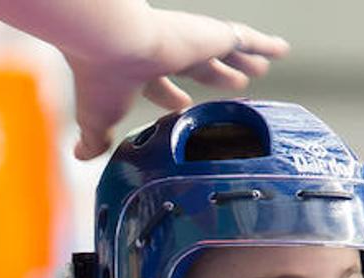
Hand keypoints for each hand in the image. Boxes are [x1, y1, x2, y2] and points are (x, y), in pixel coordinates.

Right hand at [65, 11, 289, 158]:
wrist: (111, 41)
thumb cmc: (102, 78)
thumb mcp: (98, 117)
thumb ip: (94, 137)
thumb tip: (81, 156)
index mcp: (140, 68)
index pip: (159, 82)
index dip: (171, 96)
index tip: (182, 104)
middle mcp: (166, 51)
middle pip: (197, 65)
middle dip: (214, 75)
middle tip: (231, 83)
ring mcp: (191, 41)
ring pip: (224, 52)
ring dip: (241, 61)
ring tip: (258, 67)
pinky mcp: (212, 35)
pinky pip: (248, 40)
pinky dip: (266, 46)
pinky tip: (282, 51)